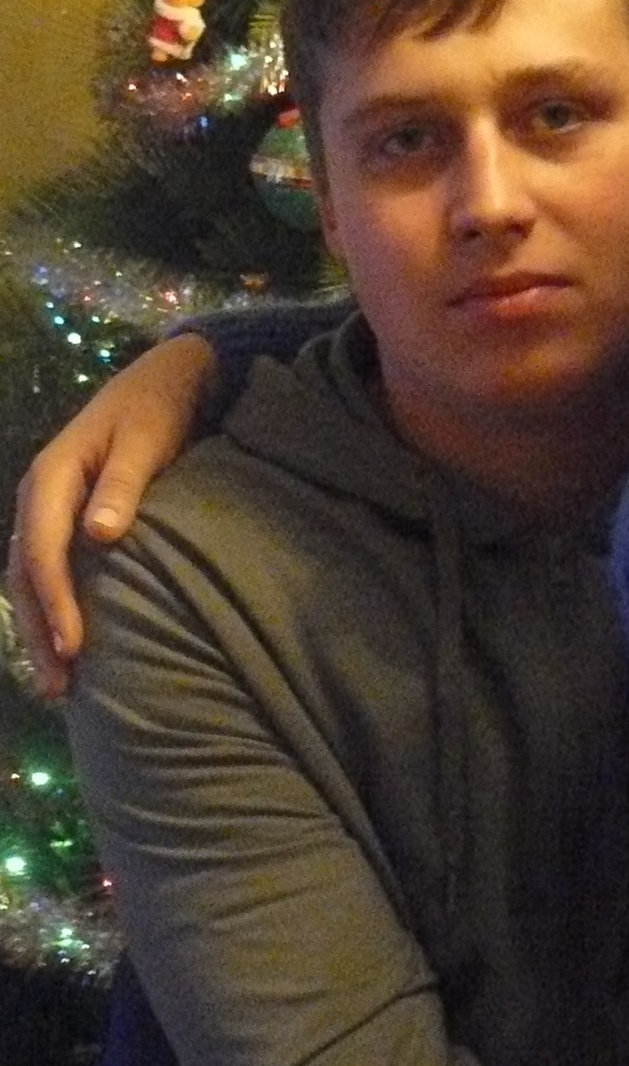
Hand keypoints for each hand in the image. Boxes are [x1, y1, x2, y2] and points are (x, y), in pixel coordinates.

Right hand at [5, 332, 217, 694]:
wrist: (165, 379)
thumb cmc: (157, 408)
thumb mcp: (145, 440)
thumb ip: (122, 485)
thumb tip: (98, 534)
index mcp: (50, 476)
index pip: (43, 549)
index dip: (54, 600)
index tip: (74, 646)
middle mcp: (38, 497)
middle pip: (26, 574)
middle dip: (39, 631)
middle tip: (58, 686)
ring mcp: (48, 510)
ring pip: (31, 580)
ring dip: (41, 630)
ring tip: (60, 684)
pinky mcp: (66, 521)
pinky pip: (49, 572)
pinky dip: (53, 610)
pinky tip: (70, 646)